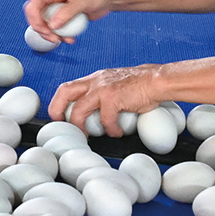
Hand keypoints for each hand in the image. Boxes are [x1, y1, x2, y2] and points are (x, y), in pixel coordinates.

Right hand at [24, 0, 116, 44]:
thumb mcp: (83, 1)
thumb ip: (67, 12)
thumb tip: (52, 25)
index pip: (35, 0)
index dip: (35, 16)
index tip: (44, 29)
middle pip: (36, 12)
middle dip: (41, 27)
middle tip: (53, 37)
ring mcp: (57, 6)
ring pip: (45, 22)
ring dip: (51, 34)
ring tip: (64, 39)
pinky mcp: (63, 15)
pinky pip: (55, 27)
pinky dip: (60, 35)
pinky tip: (70, 38)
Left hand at [49, 64, 164, 136]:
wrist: (157, 80)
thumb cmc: (140, 85)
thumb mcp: (114, 85)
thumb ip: (101, 95)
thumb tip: (93, 114)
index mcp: (94, 79)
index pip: (68, 88)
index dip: (59, 104)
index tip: (61, 119)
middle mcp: (95, 81)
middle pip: (64, 92)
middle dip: (57, 111)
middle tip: (63, 127)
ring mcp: (102, 88)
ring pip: (78, 110)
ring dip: (80, 127)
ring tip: (87, 136)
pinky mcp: (113, 98)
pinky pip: (105, 120)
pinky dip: (111, 130)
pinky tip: (117, 132)